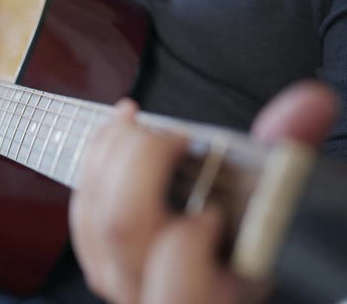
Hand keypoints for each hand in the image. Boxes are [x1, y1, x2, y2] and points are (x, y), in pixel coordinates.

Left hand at [69, 82, 336, 303]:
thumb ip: (288, 158)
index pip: (178, 266)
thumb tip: (308, 102)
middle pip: (121, 225)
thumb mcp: (272, 220)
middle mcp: (150, 292)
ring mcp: (116, 277)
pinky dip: (93, 163)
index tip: (214, 209)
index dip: (191, 232)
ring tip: (132, 119)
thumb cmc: (242, 251)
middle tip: (172, 137)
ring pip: (91, 213)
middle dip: (143, 159)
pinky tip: (116, 136)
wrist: (210, 277)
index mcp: (205, 295)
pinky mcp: (96, 258)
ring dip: (109, 151)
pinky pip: (79, 211)